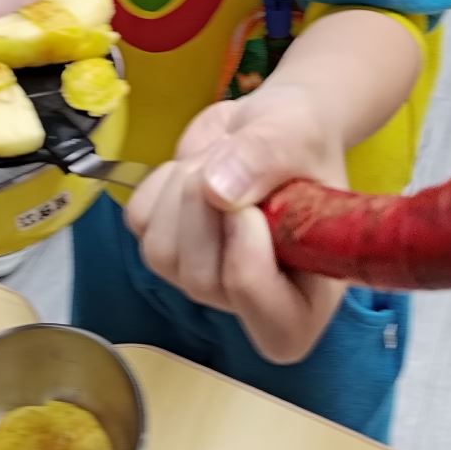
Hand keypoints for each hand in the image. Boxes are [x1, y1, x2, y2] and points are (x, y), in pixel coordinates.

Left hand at [126, 84, 348, 363]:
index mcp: (310, 293)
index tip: (251, 208)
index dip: (250, 264)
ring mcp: (204, 276)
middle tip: (231, 163)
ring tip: (216, 161)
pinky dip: (158, 184)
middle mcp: (254, 298)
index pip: (276, 326)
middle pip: (201, 282)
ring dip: (180, 191)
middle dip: (204, 209)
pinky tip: (193, 169)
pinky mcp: (168, 245)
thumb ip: (267, 158)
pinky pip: (140, 222)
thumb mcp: (300, 133)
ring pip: (161, 254)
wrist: (272, 123)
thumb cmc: (303, 137)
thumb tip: (215, 191)